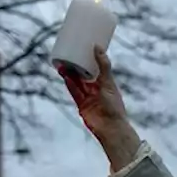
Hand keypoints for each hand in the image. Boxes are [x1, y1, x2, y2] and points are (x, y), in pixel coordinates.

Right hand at [61, 47, 140, 166]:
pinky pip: (74, 92)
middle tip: (68, 54)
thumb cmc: (114, 106)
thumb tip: (97, 47)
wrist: (111, 128)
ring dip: (69, 74)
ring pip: (77, 83)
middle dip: (75, 66)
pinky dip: (69, 84)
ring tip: (62, 63)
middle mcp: (97, 90)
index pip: (96, 69)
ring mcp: (89, 98)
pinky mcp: (82, 106)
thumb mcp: (108, 83)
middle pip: (83, 75)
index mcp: (106, 84)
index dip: (89, 60)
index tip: (82, 49)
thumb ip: (103, 66)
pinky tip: (64, 76)